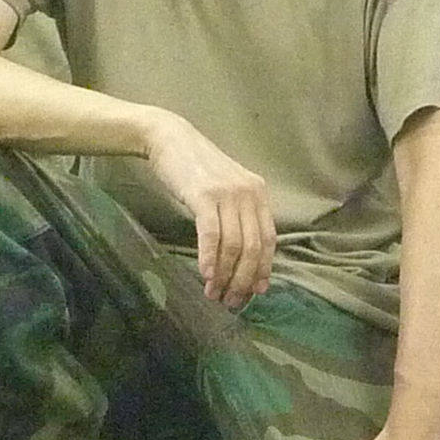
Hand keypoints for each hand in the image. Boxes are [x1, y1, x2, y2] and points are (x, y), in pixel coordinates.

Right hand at [142, 112, 276, 307]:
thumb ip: (238, 215)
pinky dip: (211, 259)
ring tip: (215, 294)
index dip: (263, 269)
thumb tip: (242, 257)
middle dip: (244, 280)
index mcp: (258, 193)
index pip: (269, 240)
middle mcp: (249, 193)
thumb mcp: (227, 188)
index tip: (255, 292)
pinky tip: (206, 276)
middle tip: (232, 301)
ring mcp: (227, 194)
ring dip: (226, 276)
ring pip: (234, 245)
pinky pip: (212, 235)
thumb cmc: (196, 167)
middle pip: (253, 247)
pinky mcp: (204, 195)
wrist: (170, 138)